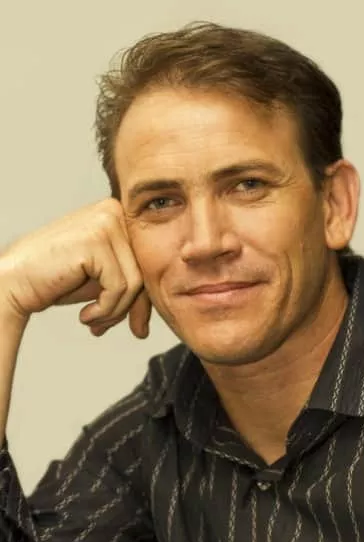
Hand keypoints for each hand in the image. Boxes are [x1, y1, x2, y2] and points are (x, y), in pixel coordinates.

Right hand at [0, 198, 150, 337]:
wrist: (15, 283)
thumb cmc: (57, 280)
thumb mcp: (105, 278)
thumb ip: (134, 279)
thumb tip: (167, 297)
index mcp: (119, 214)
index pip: (147, 261)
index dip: (143, 299)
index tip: (137, 327)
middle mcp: (114, 211)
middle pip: (145, 270)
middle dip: (131, 308)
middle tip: (109, 328)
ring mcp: (105, 222)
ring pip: (135, 282)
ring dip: (115, 312)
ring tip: (93, 322)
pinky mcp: (96, 241)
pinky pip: (120, 287)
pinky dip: (106, 309)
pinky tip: (85, 316)